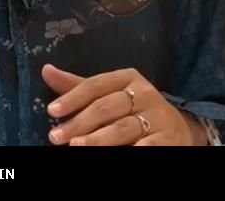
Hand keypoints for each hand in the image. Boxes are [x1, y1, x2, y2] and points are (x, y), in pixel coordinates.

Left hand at [41, 65, 205, 145]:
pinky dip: (129, 150)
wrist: (178, 129)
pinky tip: (108, 155)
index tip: (52, 111)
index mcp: (127, 78)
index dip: (72, 97)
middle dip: (79, 123)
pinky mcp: (166, 139)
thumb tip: (46, 70)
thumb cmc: (134, 109)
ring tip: (75, 146)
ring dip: (97, 139)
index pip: (95, 85)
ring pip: (121, 128)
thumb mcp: (109, 94)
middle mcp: (143, 93)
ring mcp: (156, 116)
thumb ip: (78, 86)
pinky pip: (144, 146)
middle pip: (105, 107)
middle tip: (56, 136)